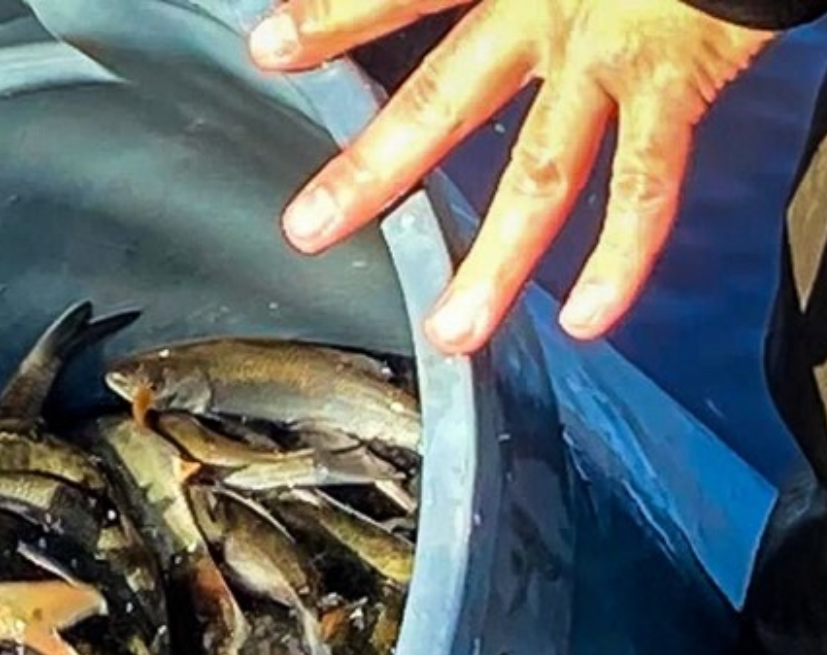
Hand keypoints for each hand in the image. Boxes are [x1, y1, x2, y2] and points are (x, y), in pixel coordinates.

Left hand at [248, 0, 775, 354]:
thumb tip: (450, 12)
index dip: (336, 19)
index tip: (270, 52)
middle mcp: (547, 8)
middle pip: (443, 98)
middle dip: (371, 171)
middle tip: (307, 230)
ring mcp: (608, 52)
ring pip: (542, 170)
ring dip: (497, 261)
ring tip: (453, 331)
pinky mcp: (675, 79)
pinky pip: (648, 181)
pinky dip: (622, 255)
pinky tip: (587, 318)